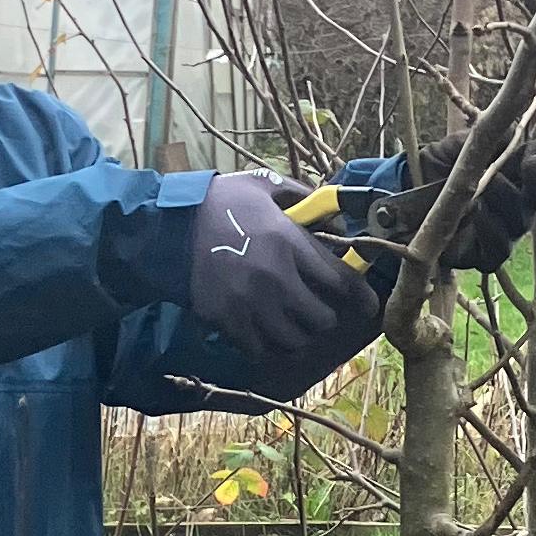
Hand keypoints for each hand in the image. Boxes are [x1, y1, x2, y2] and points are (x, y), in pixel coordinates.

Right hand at [186, 174, 381, 377]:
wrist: (167, 228)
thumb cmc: (218, 203)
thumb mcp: (262, 186)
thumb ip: (300, 196)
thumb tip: (330, 210)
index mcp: (289, 242)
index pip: (340, 280)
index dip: (361, 297)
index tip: (368, 306)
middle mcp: (275, 278)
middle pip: (322, 319)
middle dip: (324, 316)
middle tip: (317, 311)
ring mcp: (251, 304)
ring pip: (294, 340)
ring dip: (298, 335)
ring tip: (293, 326)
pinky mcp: (228, 321)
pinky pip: (261, 350)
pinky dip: (268, 347)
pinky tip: (266, 335)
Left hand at [375, 118, 535, 272]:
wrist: (405, 199)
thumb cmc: (436, 169)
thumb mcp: (453, 145)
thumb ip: (481, 137)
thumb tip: (508, 130)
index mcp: (517, 166)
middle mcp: (519, 198)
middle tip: (531, 163)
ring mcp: (507, 228)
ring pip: (522, 218)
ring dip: (504, 198)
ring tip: (483, 187)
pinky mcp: (490, 254)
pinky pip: (501, 245)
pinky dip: (487, 227)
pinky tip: (472, 213)